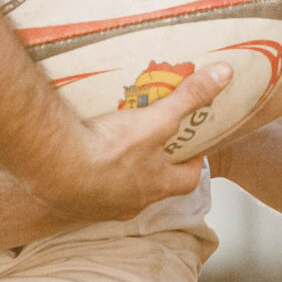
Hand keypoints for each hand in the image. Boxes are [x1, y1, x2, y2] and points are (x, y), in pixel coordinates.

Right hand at [27, 61, 233, 220]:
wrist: (55, 168)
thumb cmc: (110, 150)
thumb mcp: (157, 120)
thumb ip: (189, 98)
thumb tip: (225, 75)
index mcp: (157, 186)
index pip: (187, 179)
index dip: (192, 161)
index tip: (191, 144)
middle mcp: (131, 203)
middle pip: (152, 186)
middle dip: (154, 166)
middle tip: (149, 140)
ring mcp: (100, 207)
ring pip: (117, 191)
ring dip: (118, 173)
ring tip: (111, 145)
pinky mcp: (70, 203)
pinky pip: (84, 192)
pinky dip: (84, 176)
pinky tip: (77, 158)